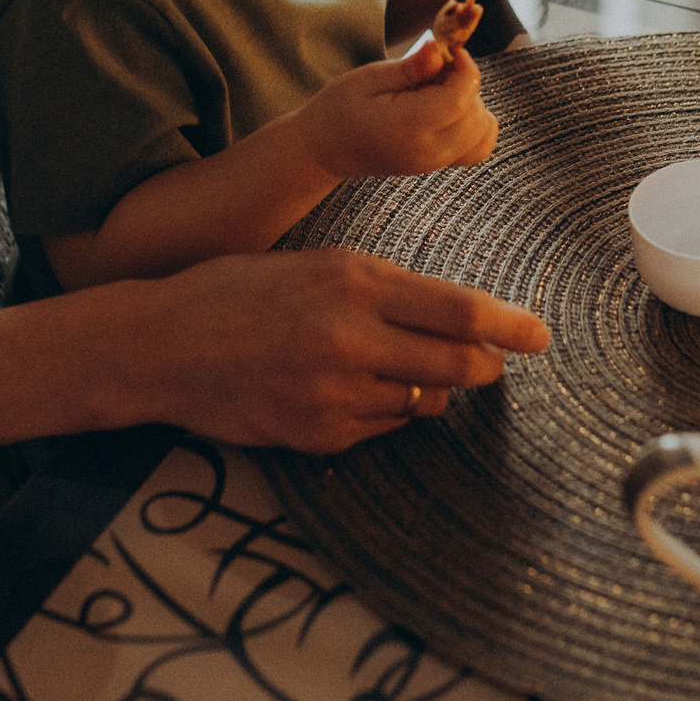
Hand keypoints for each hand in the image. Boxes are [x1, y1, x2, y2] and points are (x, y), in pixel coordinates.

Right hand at [124, 248, 550, 450]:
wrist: (159, 345)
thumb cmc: (238, 293)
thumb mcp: (315, 267)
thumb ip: (384, 292)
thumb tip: (457, 320)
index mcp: (353, 282)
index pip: (458, 310)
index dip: (509, 326)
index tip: (540, 335)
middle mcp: (350, 339)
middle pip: (457, 366)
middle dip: (481, 366)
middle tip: (486, 361)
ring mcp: (333, 393)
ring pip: (421, 402)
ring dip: (424, 388)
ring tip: (383, 364)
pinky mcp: (317, 433)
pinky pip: (379, 427)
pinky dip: (380, 411)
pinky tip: (342, 388)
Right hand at [288, 39, 498, 180]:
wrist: (325, 150)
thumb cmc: (339, 109)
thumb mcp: (367, 79)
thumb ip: (409, 68)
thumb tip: (440, 50)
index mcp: (409, 128)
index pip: (462, 98)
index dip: (465, 67)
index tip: (450, 51)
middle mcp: (429, 151)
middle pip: (477, 114)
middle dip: (467, 83)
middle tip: (437, 70)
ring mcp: (436, 162)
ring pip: (484, 130)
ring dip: (473, 103)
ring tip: (440, 91)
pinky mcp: (440, 164)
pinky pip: (479, 147)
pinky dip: (476, 124)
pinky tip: (451, 109)